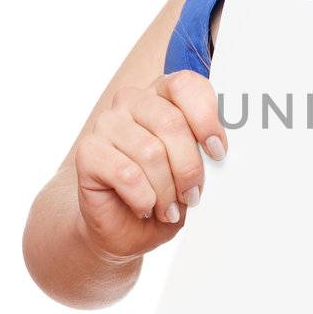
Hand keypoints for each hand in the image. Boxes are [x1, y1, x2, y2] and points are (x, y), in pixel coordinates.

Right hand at [73, 71, 228, 262]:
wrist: (125, 228)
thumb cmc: (164, 195)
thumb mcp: (195, 171)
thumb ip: (207, 152)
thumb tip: (223, 149)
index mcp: (163, 95)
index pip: (185, 85)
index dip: (206, 118)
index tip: (218, 152)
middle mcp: (132, 101)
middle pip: (171, 122)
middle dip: (189, 167)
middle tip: (193, 195)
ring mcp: (107, 124)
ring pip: (150, 152)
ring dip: (167, 190)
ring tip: (169, 208)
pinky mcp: (89, 152)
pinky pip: (126, 174)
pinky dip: (144, 198)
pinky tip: (145, 208)